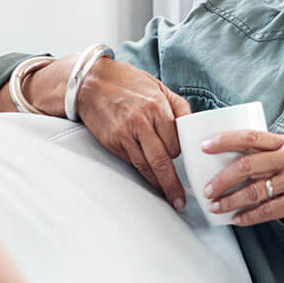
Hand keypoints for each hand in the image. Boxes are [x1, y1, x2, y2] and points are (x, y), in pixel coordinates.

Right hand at [74, 58, 193, 209]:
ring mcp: (124, 135)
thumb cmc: (126, 82)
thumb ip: (179, 106)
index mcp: (157, 108)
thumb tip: (193, 126)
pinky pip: (131, 163)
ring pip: (145, 167)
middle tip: (180, 200)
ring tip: (168, 198)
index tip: (183, 159)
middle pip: (162, 161)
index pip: (176, 142)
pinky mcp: (112, 143)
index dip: (180, 153)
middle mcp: (141, 123)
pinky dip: (141, 174)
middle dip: (172, 184)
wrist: (90, 82)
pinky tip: (149, 181)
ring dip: (158, 185)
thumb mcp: (159, 87)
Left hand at [199, 131, 283, 228]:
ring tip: (216, 207)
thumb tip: (245, 165)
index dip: (224, 140)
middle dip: (221, 178)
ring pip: (253, 190)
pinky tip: (237, 220)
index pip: (250, 137)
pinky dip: (248, 217)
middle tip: (206, 188)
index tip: (204, 146)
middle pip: (246, 165)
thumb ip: (279, 157)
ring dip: (230, 201)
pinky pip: (267, 211)